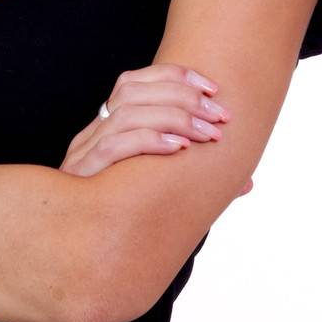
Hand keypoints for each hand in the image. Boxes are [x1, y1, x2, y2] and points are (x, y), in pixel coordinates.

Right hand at [60, 64, 254, 196]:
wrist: (74, 246)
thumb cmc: (122, 213)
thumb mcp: (157, 186)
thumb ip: (198, 178)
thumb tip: (247, 184)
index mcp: (108, 126)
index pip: (135, 80)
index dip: (175, 76)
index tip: (214, 89)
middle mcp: (93, 132)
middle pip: (133, 90)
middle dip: (184, 97)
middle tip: (220, 116)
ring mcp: (85, 152)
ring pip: (127, 113)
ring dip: (175, 118)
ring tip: (209, 135)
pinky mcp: (84, 176)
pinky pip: (114, 147)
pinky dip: (149, 141)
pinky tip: (178, 149)